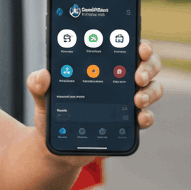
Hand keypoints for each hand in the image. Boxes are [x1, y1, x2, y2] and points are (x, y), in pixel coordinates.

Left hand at [26, 38, 162, 162]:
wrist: (59, 145)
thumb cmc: (54, 113)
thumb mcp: (43, 97)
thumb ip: (38, 84)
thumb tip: (42, 75)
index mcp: (101, 66)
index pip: (125, 47)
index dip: (138, 44)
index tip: (139, 46)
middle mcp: (119, 80)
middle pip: (147, 65)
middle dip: (148, 67)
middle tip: (137, 76)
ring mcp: (127, 101)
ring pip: (152, 89)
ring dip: (150, 92)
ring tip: (137, 100)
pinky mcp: (129, 122)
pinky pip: (147, 117)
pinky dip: (147, 117)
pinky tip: (139, 118)